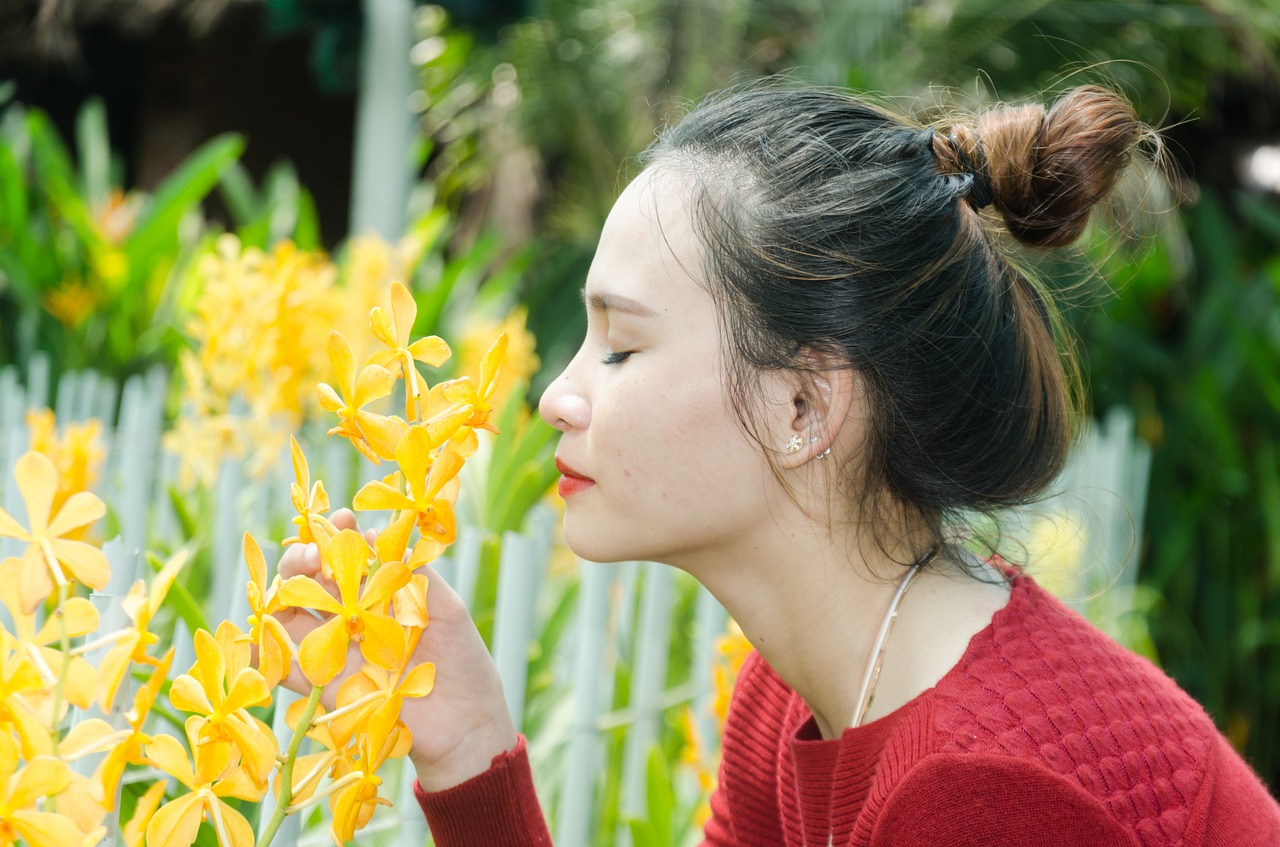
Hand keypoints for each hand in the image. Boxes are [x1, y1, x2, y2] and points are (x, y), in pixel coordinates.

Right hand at [274, 508, 518, 790]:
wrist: (466, 724)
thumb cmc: (463, 661)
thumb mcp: (446, 607)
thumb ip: (413, 573)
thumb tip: (375, 535)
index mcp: (381, 594)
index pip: (350, 557)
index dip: (340, 534)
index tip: (342, 518)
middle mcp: (354, 618)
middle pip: (312, 580)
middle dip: (303, 557)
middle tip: (313, 552)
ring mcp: (338, 650)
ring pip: (292, 615)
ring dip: (285, 592)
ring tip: (296, 577)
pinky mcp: (328, 687)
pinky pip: (288, 669)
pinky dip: (265, 654)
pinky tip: (256, 636)